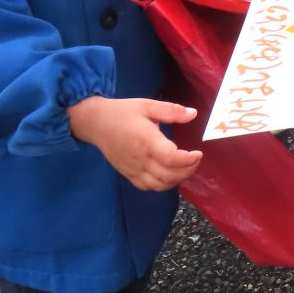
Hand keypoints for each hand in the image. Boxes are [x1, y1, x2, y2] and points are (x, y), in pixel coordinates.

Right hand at [67, 96, 202, 191]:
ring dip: (177, 179)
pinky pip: (148, 187)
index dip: (189, 160)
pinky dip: (162, 185)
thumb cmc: (122, 112)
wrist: (96, 123)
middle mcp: (140, 159)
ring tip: (185, 167)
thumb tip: (193, 114)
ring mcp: (134, 169)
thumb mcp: (148, 105)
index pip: (172, 158)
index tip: (198, 153)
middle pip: (169, 175)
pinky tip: (168, 174)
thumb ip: (172, 110)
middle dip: (188, 170)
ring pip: (160, 185)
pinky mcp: (128, 174)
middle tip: (195, 159)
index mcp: (147, 140)